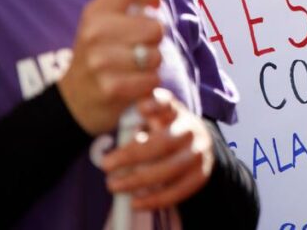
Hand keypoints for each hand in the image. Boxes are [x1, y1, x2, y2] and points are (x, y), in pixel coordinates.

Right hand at [57, 0, 163, 134]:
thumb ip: (125, 2)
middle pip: (154, 27)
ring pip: (155, 56)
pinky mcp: (112, 88)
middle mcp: (95, 34)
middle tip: (138, 47)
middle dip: (153, 40)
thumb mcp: (101, 22)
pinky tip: (133, 84)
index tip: (154, 1)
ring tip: (134, 67)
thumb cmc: (98, 55)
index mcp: (94, 13)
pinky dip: (148, 84)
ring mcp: (101, 62)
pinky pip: (152, 80)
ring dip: (151, 64)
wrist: (75, 99)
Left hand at [101, 89, 214, 210]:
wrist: (198, 147)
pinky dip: (154, 199)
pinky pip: (177, 191)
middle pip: (163, 142)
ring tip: (114, 186)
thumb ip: (135, 126)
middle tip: (106, 165)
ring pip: (170, 169)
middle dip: (132, 155)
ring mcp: (198, 153)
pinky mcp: (200, 175)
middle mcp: (190, 130)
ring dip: (138, 180)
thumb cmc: (163, 133)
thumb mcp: (153, 122)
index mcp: (175, 112)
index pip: (167, 104)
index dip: (156, 104)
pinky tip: (134, 203)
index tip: (140, 107)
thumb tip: (107, 147)